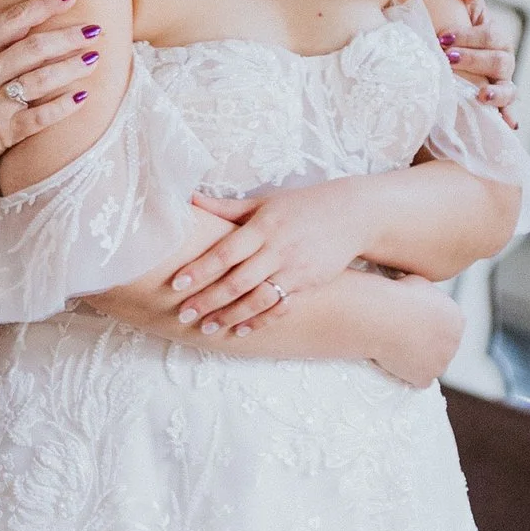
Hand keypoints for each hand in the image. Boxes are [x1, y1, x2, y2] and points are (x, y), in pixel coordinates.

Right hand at [0, 0, 99, 159]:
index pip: (12, 21)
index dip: (43, 5)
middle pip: (31, 50)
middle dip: (66, 38)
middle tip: (94, 29)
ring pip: (38, 82)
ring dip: (69, 69)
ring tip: (94, 58)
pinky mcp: (6, 131)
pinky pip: (39, 118)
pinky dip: (62, 107)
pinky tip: (83, 96)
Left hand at [163, 178, 382, 334]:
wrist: (352, 214)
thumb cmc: (302, 206)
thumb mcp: (265, 202)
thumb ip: (227, 207)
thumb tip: (190, 200)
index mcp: (263, 226)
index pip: (225, 251)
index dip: (200, 269)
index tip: (177, 284)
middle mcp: (277, 249)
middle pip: (238, 280)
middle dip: (209, 300)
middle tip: (183, 314)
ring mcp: (294, 269)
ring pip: (258, 299)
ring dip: (231, 316)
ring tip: (207, 328)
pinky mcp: (308, 284)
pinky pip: (282, 307)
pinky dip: (261, 321)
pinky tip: (241, 330)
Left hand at [440, 0, 517, 124]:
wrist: (447, 63)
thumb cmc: (454, 35)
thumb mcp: (459, 13)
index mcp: (494, 36)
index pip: (489, 35)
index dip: (468, 37)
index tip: (443, 38)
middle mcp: (503, 60)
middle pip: (498, 61)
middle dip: (474, 61)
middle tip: (448, 61)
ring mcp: (501, 84)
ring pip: (507, 88)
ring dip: (496, 94)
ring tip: (481, 97)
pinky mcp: (497, 105)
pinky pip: (507, 111)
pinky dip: (508, 116)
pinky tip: (507, 123)